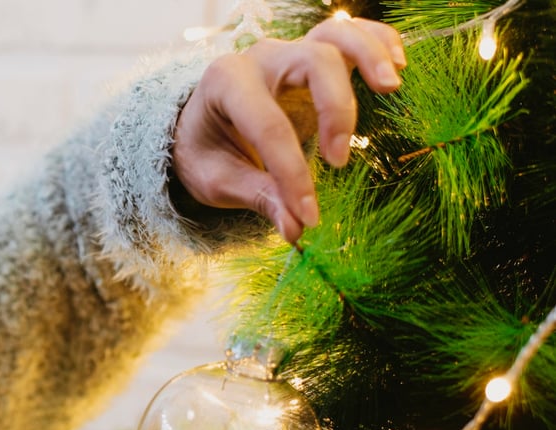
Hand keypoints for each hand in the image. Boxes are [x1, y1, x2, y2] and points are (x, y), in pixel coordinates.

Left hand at [172, 15, 406, 242]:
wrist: (196, 128)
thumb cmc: (206, 152)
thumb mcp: (217, 180)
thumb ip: (257, 198)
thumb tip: (295, 229)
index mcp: (225, 83)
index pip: (269, 125)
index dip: (293, 174)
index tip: (309, 216)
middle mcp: (259, 59)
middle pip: (312, 61)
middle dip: (335, 110)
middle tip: (339, 161)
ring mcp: (288, 53)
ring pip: (334, 35)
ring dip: (368, 56)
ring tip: (392, 87)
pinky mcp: (311, 57)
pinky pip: (349, 34)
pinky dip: (377, 40)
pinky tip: (399, 64)